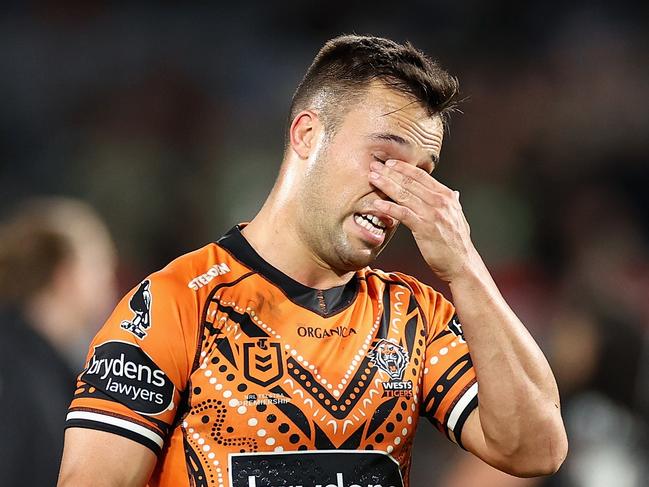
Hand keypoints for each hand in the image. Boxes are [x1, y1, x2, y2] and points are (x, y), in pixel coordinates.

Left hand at [369, 159, 478, 281]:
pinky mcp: (425, 228)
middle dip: (390, 172)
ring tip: (372, 179)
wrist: (462, 264)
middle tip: (374, 166)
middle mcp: (441, 201)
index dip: (404, 167)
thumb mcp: (458, 218)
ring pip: (404, 194)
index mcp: (447, 196)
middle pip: (410, 182)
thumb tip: (455, 193)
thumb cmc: (456, 243)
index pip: (421, 175)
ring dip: (386, 185)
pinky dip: (388, 207)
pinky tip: (376, 204)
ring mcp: (433, 214)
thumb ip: (453, 204)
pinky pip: (403, 214)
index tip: (389, 163)